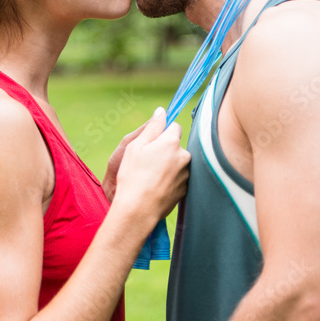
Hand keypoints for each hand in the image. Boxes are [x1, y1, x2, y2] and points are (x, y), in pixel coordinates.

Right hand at [111, 107, 189, 224]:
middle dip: (166, 150)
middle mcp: (184, 156)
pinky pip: (179, 178)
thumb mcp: (136, 146)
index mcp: (172, 142)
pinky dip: (170, 180)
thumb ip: (152, 127)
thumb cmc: (133, 176)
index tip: (152, 142)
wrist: (138, 209)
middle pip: (177, 146)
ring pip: (178, 162)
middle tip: (148, 161)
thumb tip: (162, 111)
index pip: (174, 126)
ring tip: (151, 177)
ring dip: (169, 165)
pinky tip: (156, 187)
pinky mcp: (186, 189)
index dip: (162, 133)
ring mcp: (187, 174)